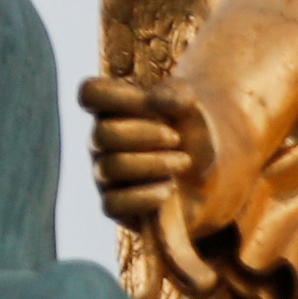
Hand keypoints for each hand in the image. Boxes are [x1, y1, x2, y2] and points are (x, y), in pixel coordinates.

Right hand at [75, 72, 197, 234]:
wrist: (207, 174)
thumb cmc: (189, 132)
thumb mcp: (190, 106)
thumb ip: (176, 94)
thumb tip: (157, 100)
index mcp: (111, 109)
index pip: (90, 93)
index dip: (119, 95)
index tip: (150, 101)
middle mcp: (101, 141)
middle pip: (103, 133)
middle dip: (146, 135)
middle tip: (176, 138)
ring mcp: (105, 174)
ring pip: (110, 168)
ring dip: (153, 164)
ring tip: (183, 162)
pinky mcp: (115, 205)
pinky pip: (113, 204)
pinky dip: (143, 197)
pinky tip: (169, 190)